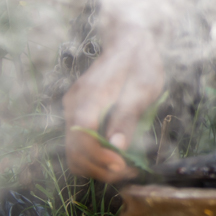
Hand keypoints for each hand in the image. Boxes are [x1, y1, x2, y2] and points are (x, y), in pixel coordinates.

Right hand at [63, 27, 163, 181]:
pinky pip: (80, 142)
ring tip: (125, 168)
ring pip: (74, 150)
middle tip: (128, 172)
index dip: (99, 157)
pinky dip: (95, 155)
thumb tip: (116, 148)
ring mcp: (72, 109)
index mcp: (89, 96)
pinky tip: (117, 157)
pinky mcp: (78, 113)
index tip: (123, 167)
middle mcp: (74, 104)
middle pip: (74, 149)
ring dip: (96, 166)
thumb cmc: (140, 63)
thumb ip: (127, 118)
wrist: (129, 42)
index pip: (82, 136)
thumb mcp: (142, 90)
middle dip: (99, 167)